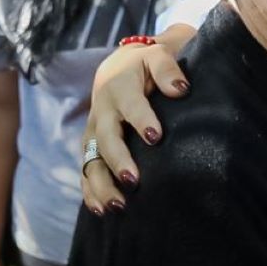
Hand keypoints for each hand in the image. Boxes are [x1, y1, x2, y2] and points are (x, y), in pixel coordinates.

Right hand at [81, 28, 194, 212]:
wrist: (119, 67)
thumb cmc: (147, 64)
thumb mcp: (158, 56)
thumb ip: (167, 68)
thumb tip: (180, 89)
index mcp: (120, 85)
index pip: (129, 102)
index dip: (141, 119)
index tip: (156, 137)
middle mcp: (103, 109)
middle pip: (105, 136)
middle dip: (118, 160)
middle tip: (134, 180)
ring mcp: (94, 130)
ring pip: (91, 158)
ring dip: (102, 183)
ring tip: (117, 205)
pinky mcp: (91, 146)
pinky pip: (86, 170)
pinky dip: (91, 191)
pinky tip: (102, 210)